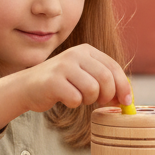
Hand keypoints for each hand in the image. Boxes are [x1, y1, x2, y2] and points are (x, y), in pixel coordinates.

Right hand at [0, 45, 130, 132]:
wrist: (28, 86)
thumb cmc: (61, 84)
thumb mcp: (84, 76)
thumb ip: (105, 82)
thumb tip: (127, 99)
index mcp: (86, 50)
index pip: (113, 66)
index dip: (123, 86)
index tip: (127, 102)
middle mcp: (75, 54)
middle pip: (105, 78)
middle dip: (108, 95)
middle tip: (100, 102)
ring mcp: (63, 66)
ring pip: (92, 89)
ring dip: (89, 100)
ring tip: (79, 97)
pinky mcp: (53, 81)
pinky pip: (75, 98)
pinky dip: (74, 103)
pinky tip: (65, 98)